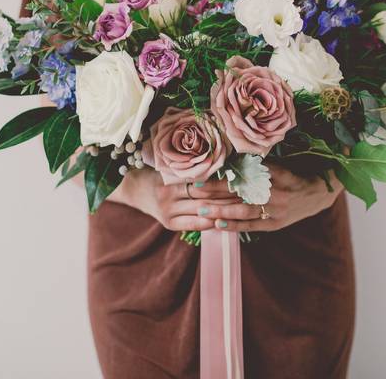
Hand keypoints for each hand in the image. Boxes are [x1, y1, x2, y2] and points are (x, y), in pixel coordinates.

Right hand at [109, 167, 244, 231]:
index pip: (205, 181)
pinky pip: (195, 225)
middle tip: (252, 194)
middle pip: (206, 197)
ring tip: (245, 207)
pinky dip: (212, 222)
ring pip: (204, 212)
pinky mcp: (169, 224)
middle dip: (230, 196)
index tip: (246, 178)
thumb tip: (225, 160)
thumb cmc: (158, 170)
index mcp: (171, 178)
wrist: (134, 188)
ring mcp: (169, 213)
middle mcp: (169, 197)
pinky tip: (227, 220)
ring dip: (225, 210)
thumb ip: (192, 164)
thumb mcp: (172, 163)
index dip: (226, 181)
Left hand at [201, 163, 343, 232]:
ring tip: (201, 209)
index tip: (206, 171)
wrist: (319, 194)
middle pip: (242, 191)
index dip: (225, 173)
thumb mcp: (280, 164)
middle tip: (195, 189)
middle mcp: (277, 192)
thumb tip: (229, 160)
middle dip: (216, 190)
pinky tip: (217, 224)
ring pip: (244, 210)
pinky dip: (234, 226)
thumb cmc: (294, 175)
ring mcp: (276, 210)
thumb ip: (258, 164)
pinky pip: (252, 225)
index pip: (246, 173)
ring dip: (221, 210)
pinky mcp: (275, 224)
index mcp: (277, 173)